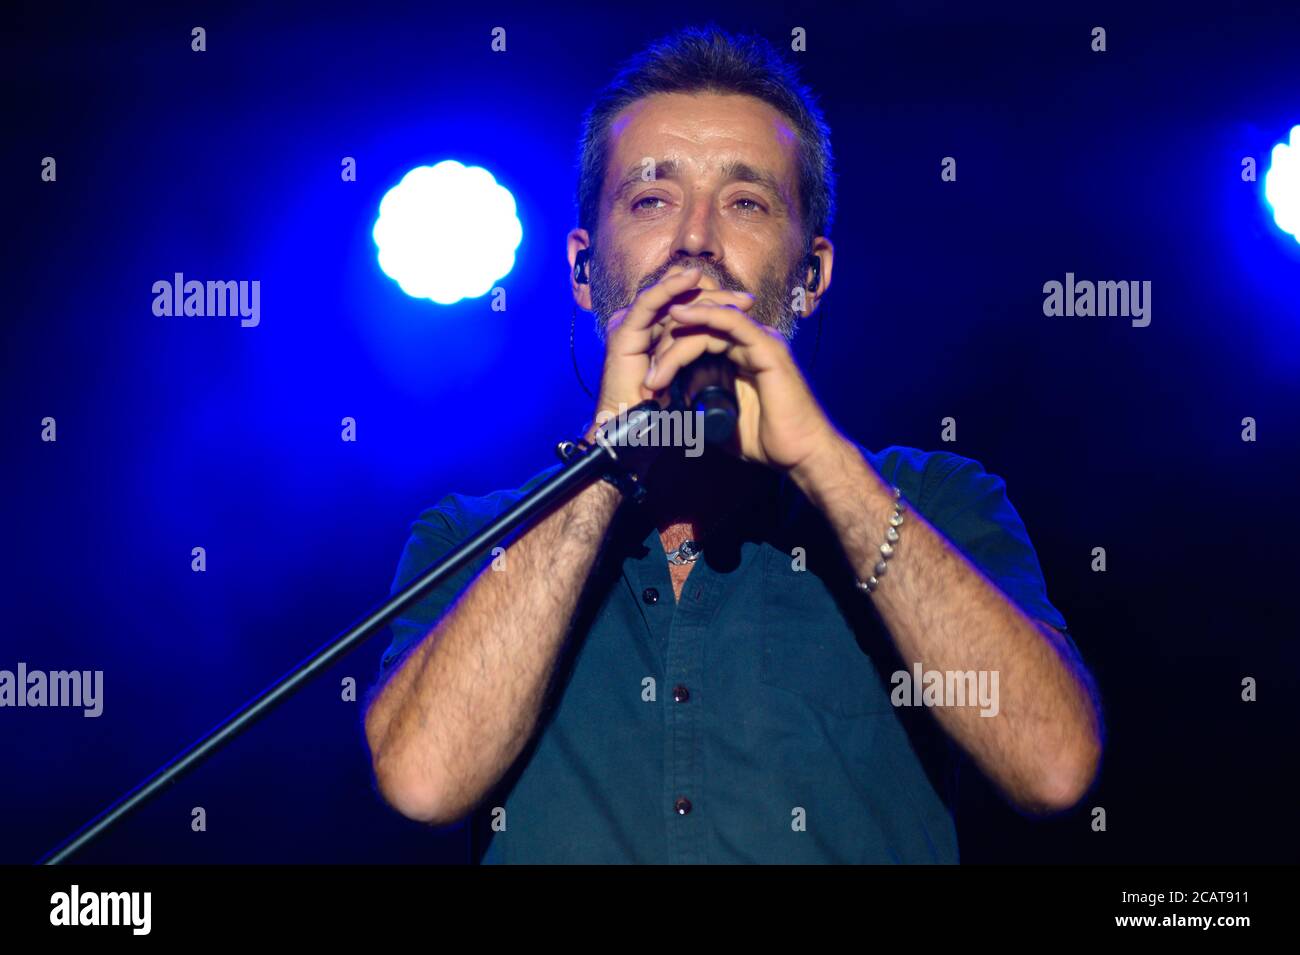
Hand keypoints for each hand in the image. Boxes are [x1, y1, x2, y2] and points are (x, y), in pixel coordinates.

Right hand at [585, 265, 755, 443]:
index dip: (718, 302)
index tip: (749, 306)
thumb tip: (732, 352)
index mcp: (658, 334)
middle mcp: (643, 325)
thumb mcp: (689, 382)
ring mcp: (630, 325)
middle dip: (715, 294)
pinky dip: (671, 289)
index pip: (689, 306)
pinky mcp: (623, 331)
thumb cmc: (658, 416)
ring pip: (668, 295)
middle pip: (681, 297)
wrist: (631, 435)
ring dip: (698, 288)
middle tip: (747, 299)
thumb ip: (702, 363)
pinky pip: (649, 303)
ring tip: (729, 287)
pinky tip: (692, 279)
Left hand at [642, 298, 839, 475]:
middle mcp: (752, 343)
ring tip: (655, 367)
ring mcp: (762, 342)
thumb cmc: (767, 441)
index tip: (649, 378)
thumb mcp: (721, 420)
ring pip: (711, 324)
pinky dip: (704, 316)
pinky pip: (732, 322)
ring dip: (677, 342)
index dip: (671, 353)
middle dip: (668, 349)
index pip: (700, 339)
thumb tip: (674, 403)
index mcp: (742, 356)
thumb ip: (701, 405)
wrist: (802, 455)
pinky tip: (678, 317)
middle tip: (648, 378)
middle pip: (702, 329)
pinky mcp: (768, 348)